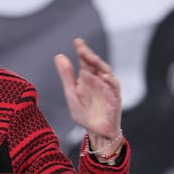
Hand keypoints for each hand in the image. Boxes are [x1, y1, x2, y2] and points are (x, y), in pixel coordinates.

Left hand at [54, 38, 121, 154]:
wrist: (95, 131)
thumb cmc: (83, 113)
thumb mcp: (71, 93)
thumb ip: (66, 75)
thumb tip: (58, 55)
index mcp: (87, 78)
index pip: (85, 61)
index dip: (82, 51)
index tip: (77, 41)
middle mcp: (98, 80)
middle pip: (96, 64)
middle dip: (90, 55)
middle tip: (82, 48)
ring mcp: (107, 88)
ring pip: (107, 72)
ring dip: (100, 65)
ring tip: (92, 58)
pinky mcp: (115, 98)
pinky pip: (114, 87)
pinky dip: (110, 81)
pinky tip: (104, 76)